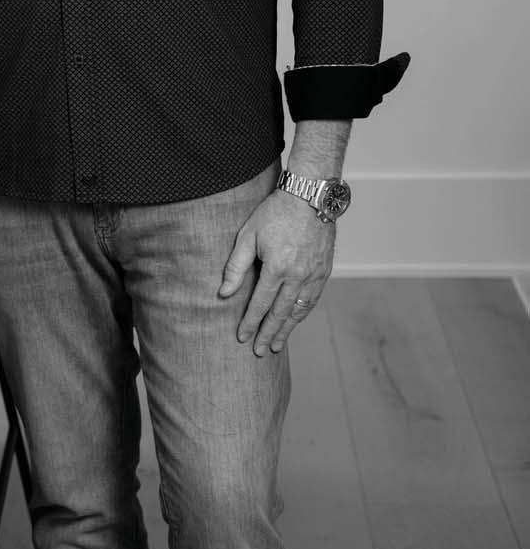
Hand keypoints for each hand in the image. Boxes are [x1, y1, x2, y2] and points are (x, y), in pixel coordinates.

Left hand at [218, 191, 335, 355]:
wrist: (310, 196)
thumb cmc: (274, 212)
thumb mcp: (248, 235)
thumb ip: (236, 266)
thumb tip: (224, 293)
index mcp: (277, 267)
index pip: (261, 303)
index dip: (250, 322)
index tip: (242, 337)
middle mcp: (298, 276)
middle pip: (281, 313)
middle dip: (269, 333)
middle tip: (260, 352)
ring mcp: (314, 275)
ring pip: (299, 310)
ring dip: (288, 329)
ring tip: (277, 344)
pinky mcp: (324, 271)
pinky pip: (313, 299)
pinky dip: (302, 313)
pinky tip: (295, 321)